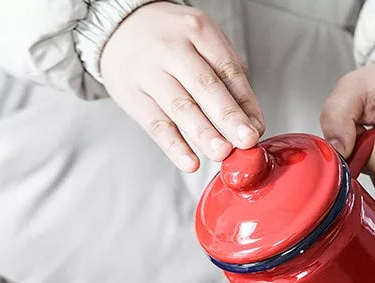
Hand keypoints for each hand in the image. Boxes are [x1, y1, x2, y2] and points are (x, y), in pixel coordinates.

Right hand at [101, 2, 264, 172]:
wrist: (118, 29)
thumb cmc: (167, 39)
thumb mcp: (199, 40)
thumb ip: (225, 75)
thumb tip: (250, 119)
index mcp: (198, 31)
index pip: (227, 70)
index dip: (245, 102)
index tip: (256, 128)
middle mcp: (173, 49)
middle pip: (205, 87)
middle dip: (228, 117)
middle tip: (245, 140)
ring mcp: (150, 73)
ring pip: (181, 107)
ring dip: (204, 133)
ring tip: (221, 153)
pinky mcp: (133, 96)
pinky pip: (157, 125)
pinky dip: (174, 146)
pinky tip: (189, 162)